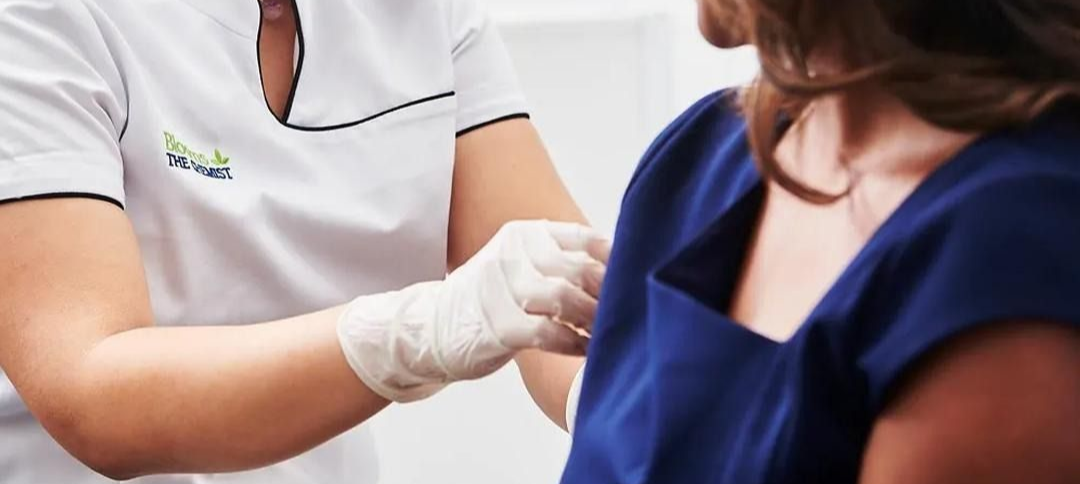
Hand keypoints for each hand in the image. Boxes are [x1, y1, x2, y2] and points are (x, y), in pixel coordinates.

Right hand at [337, 220, 609, 401]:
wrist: (432, 327)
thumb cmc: (492, 300)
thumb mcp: (521, 264)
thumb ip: (560, 260)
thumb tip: (621, 268)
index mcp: (523, 234)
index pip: (580, 237)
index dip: (612, 259)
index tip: (631, 278)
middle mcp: (510, 254)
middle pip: (576, 268)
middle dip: (606, 294)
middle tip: (624, 311)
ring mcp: (499, 289)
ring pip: (563, 297)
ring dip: (592, 318)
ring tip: (606, 332)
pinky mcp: (496, 326)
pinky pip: (546, 331)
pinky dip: (572, 342)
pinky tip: (584, 349)